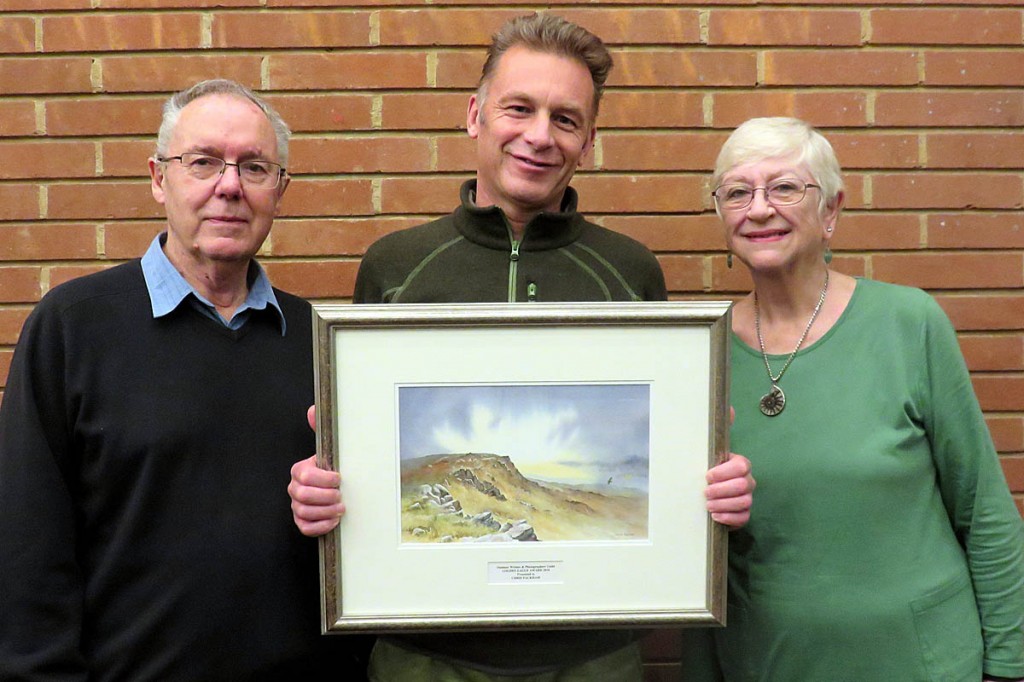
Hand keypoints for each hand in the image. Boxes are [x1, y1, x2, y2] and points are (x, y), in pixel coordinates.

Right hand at [287, 405, 344, 536]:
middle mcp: (295, 488)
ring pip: (304, 512)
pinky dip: (320, 526)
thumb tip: (313, 410)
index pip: (305, 476)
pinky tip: (333, 521)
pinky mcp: (302, 521)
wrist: (332, 486)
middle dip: (326, 496)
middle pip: (303, 496)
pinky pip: (305, 528)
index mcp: (300, 470)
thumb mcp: (328, 448)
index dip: (323, 479)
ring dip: (326, 512)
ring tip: (341, 508)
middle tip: (341, 495)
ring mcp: (297, 506)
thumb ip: (320, 430)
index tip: (339, 478)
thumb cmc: (330, 467)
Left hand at [705, 453, 754, 527]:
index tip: (708, 477)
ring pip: (744, 502)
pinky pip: (743, 517)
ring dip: (723, 504)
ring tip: (708, 505)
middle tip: (706, 493)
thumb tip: (694, 468)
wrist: (711, 490)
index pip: (740, 466)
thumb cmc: (710, 475)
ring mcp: (749, 497)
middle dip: (721, 490)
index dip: (723, 472)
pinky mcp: (745, 512)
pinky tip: (714, 515)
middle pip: (742, 485)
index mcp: (741, 465)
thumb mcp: (708, 465)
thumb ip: (706, 464)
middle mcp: (748, 481)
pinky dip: (728, 517)